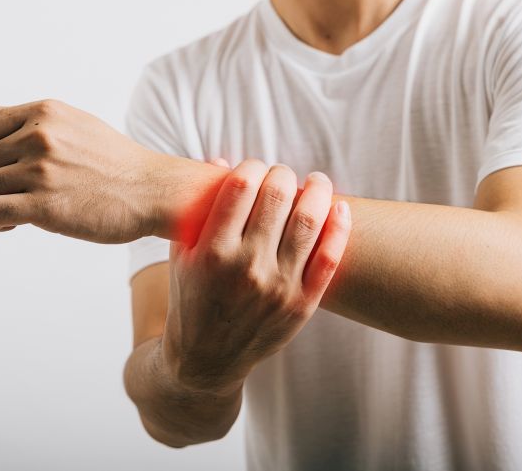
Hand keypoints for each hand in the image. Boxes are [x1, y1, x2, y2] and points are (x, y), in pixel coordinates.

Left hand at [0, 99, 161, 241]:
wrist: (153, 191)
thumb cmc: (115, 162)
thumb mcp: (72, 124)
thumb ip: (25, 119)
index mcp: (44, 114)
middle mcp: (39, 138)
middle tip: (12, 196)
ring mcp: (41, 171)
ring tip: (12, 212)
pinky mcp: (45, 206)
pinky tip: (12, 225)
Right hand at [161, 160, 351, 395]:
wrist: (206, 359)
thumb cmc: (191, 299)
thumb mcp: (182, 255)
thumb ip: (197, 211)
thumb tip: (219, 161)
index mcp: (213, 251)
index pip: (241, 186)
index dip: (252, 167)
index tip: (254, 168)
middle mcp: (247, 267)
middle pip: (277, 197)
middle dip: (283, 175)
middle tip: (283, 175)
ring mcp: (278, 287)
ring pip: (309, 221)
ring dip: (318, 191)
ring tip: (317, 182)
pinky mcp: (302, 304)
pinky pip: (330, 258)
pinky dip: (339, 227)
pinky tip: (340, 209)